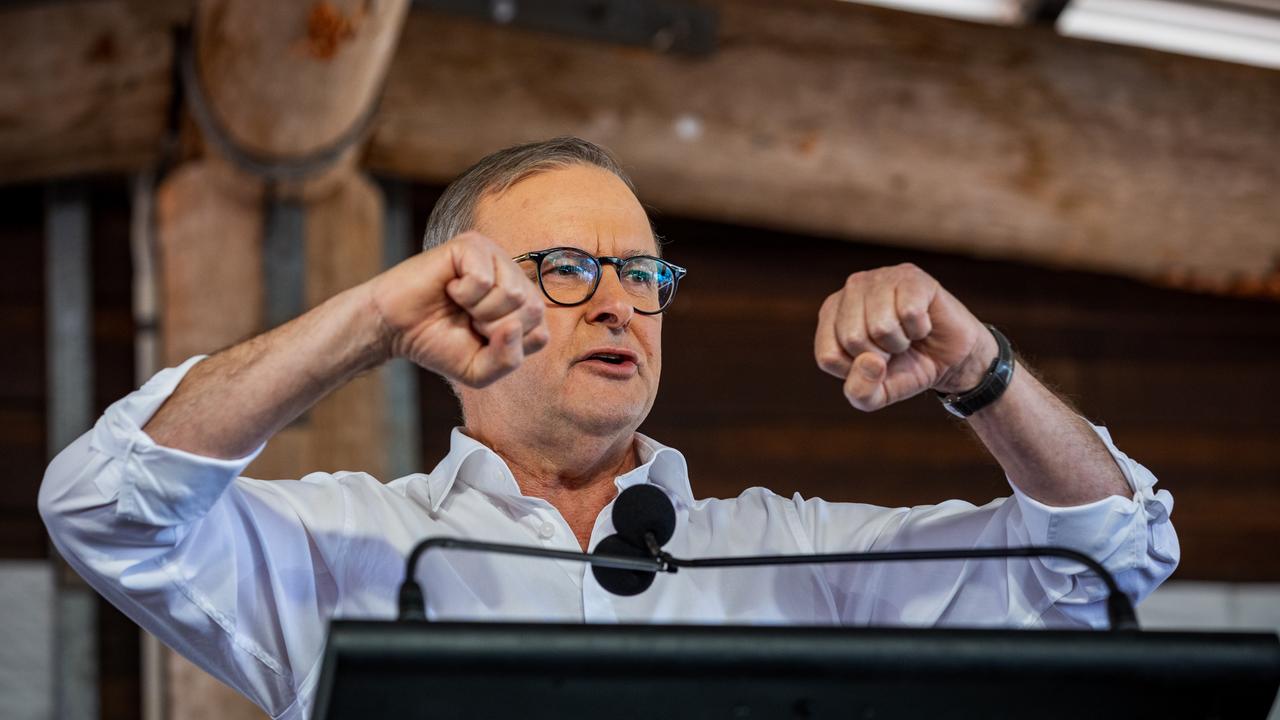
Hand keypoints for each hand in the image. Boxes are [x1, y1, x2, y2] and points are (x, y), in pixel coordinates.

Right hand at [369, 232, 548, 387]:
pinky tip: (449, 287)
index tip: (479, 339)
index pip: (540, 334)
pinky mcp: (472, 244)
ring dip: (479, 309)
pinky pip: (485, 279)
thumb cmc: (438, 343)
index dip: (506, 347)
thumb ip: (507, 360)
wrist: (394, 327)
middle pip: (532, 310)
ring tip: (459, 303)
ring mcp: (494, 257)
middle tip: (468, 320)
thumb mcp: (479, 370)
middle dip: (494, 327)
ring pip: (513, 293)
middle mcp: (513, 277)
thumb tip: (515, 326)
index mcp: (522, 305)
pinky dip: (463, 293)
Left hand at [814, 263, 996, 411]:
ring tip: (906, 334)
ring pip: (881, 326)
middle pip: (852, 339)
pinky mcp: (911, 276)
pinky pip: (909, 312)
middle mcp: (850, 289)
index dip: (857, 372)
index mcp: (830, 315)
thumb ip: (860, 392)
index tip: (873, 362)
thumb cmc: (905, 368)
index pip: (827, 356)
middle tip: (893, 347)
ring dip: (901, 342)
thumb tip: (870, 361)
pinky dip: (920, 327)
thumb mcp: (877, 394)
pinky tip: (922, 322)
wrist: (950, 358)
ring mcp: (880, 278)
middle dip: (880, 356)